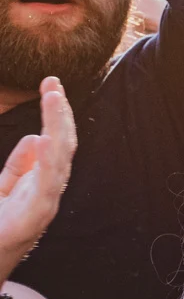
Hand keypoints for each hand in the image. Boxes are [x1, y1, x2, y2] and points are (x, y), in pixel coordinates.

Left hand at [0, 78, 74, 280]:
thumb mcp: (2, 190)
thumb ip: (16, 167)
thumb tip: (32, 137)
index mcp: (41, 181)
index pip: (55, 140)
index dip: (55, 113)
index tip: (51, 85)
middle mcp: (50, 189)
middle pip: (62, 144)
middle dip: (60, 112)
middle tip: (52, 83)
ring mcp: (46, 202)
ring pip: (60, 158)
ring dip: (58, 127)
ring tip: (53, 99)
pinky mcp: (36, 215)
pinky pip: (47, 183)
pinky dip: (48, 160)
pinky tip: (44, 139)